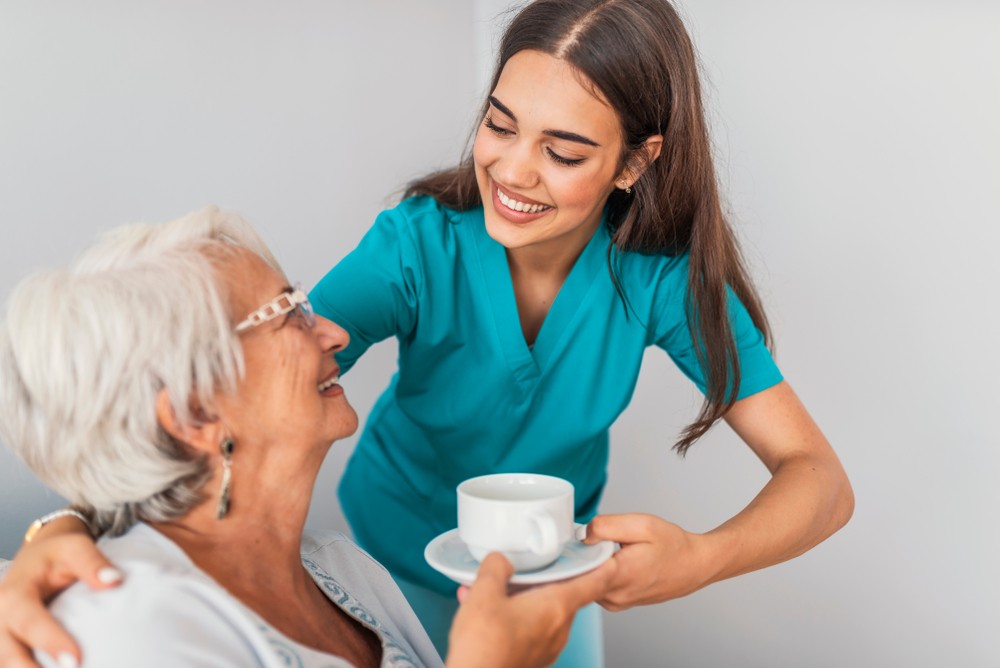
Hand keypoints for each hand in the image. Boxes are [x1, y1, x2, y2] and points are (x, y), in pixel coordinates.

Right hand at [0, 517, 120, 667]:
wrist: (37, 556)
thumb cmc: (57, 554)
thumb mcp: (74, 548)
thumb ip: (92, 563)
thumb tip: (114, 580)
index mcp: (14, 594)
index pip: (30, 622)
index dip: (51, 642)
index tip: (75, 661)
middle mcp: (0, 617)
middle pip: (8, 654)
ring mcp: (0, 634)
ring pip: (6, 663)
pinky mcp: (5, 645)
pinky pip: (11, 663)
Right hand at [445, 552, 616, 667]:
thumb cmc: (485, 648)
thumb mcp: (484, 594)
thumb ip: (496, 568)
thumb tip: (499, 561)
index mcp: (556, 607)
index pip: (592, 583)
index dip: (602, 568)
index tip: (608, 559)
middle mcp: (558, 628)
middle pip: (564, 594)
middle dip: (546, 579)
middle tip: (530, 567)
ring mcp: (547, 646)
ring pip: (544, 611)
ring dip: (525, 597)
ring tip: (495, 591)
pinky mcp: (534, 658)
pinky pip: (531, 628)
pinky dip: (516, 615)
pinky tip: (489, 613)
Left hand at [581, 513, 711, 610]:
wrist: (695, 565)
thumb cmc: (673, 545)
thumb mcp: (641, 524)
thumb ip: (606, 527)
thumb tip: (581, 535)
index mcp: (619, 575)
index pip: (577, 567)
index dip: (574, 549)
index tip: (581, 538)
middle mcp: (615, 596)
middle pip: (579, 575)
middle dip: (582, 555)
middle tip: (597, 540)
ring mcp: (616, 603)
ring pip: (587, 581)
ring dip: (592, 564)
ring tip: (610, 550)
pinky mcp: (618, 603)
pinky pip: (597, 586)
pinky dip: (600, 573)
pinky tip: (613, 561)